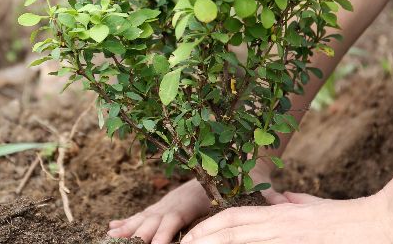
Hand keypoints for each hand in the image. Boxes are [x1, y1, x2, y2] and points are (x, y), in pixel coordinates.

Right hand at [109, 162, 286, 242]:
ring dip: (128, 228)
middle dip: (137, 234)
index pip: (173, 219)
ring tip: (109, 237)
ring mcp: (171, 199)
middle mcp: (178, 198)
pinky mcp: (169, 202)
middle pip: (152, 219)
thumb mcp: (258, 186)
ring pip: (144, 216)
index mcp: (195, 196)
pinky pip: (145, 213)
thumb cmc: (249, 176)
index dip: (163, 234)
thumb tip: (283, 200)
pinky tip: (112, 227)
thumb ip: (267, 196)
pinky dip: (129, 221)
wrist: (241, 157)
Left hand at [181, 191, 392, 243]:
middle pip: (232, 230)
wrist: (381, 224)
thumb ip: (291, 203)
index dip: (209, 226)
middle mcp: (280, 225)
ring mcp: (289, 238)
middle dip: (203, 239)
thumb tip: (277, 199)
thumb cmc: (348, 217)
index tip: (190, 235)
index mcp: (280, 213)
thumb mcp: (312, 206)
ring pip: (243, 241)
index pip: (234, 218)